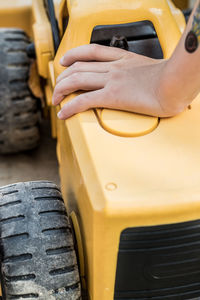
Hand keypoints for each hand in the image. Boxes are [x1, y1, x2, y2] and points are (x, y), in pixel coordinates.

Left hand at [52, 44, 183, 119]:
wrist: (177, 83)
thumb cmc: (172, 79)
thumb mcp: (153, 70)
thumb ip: (143, 75)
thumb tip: (145, 84)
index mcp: (124, 59)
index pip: (92, 51)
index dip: (74, 54)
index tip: (66, 61)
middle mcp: (115, 67)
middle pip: (78, 66)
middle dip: (62, 76)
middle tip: (58, 87)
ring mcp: (112, 80)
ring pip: (76, 80)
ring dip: (61, 90)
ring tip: (55, 100)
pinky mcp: (113, 96)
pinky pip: (83, 100)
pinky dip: (69, 107)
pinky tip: (63, 113)